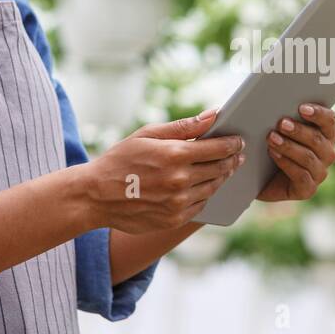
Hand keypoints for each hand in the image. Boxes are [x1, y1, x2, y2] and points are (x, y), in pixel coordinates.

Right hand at [84, 109, 244, 233]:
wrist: (95, 196)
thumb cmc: (120, 160)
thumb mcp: (147, 134)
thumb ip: (183, 126)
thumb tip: (213, 115)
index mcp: (174, 155)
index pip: (218, 148)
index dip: (233, 144)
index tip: (239, 140)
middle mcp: (180, 180)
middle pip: (220, 169)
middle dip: (231, 160)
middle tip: (237, 154)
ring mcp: (178, 203)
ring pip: (213, 188)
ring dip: (222, 177)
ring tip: (223, 169)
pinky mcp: (174, 219)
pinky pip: (200, 205)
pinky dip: (205, 194)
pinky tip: (204, 186)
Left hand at [257, 104, 334, 201]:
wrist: (258, 178)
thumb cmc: (271, 146)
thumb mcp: (279, 129)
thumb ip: (287, 117)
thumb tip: (281, 102)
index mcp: (326, 134)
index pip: (330, 121)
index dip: (318, 113)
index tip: (302, 108)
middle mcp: (327, 154)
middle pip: (318, 139)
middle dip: (298, 130)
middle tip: (281, 122)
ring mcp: (319, 173)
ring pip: (309, 157)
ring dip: (289, 146)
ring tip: (272, 137)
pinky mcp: (308, 189)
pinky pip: (301, 176)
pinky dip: (286, 163)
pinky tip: (274, 154)